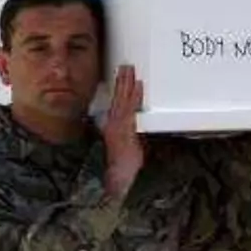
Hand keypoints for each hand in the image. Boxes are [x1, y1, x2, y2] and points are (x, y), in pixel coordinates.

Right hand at [102, 65, 144, 199]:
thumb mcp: (126, 154)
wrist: (118, 184)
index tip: (122, 78)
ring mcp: (117, 128)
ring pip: (122, 101)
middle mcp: (112, 127)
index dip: (119, 91)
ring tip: (129, 70)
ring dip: (126, 84)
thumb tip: (136, 134)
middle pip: (118, 100)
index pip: (117, 106)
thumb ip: (130, 141)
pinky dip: (133, 96)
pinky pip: (130, 109)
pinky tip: (137, 85)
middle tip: (125, 66)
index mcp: (112, 130)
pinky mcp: (123, 131)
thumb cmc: (123, 173)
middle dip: (121, 82)